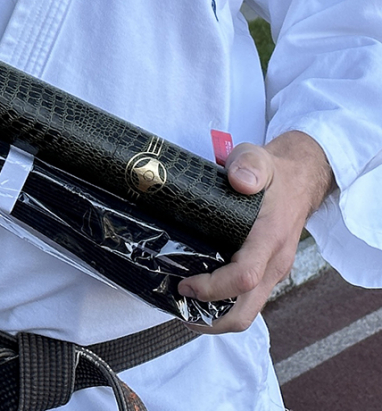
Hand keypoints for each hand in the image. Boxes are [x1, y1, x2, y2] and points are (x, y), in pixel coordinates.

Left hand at [178, 130, 333, 333]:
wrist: (300, 179)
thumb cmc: (273, 172)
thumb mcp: (258, 158)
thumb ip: (248, 165)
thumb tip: (240, 180)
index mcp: (270, 238)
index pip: (244, 277)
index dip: (212, 288)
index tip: (184, 284)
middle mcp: (274, 262)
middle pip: (245, 312)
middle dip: (210, 321)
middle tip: (178, 309)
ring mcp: (272, 272)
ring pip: (246, 312)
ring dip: (214, 317)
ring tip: (182, 306)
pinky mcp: (266, 273)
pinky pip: (245, 301)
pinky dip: (222, 305)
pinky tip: (198, 294)